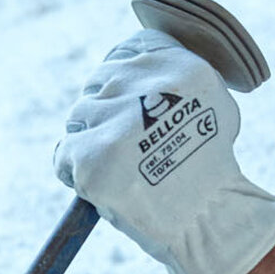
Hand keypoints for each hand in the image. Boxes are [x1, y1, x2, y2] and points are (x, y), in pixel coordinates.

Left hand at [54, 31, 274, 273]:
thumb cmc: (210, 170)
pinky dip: (76, 174)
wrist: (210, 221)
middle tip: (133, 152)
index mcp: (174, 64)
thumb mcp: (210, 103)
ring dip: (93, 145)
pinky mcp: (91, 156)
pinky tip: (106, 188)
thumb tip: (126, 71)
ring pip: (78, 120)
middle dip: (108, 117)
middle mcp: (142, 83)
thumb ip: (172, 79)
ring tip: (124, 172)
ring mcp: (113, 119)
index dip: (123, 84)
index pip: (125, 53)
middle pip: (97, 86)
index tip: (131, 109)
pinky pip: (63, 156)